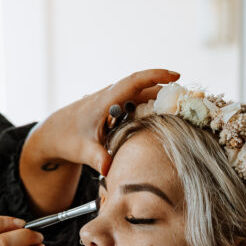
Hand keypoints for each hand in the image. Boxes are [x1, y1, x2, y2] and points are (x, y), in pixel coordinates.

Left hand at [24, 68, 179, 176]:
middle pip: (145, 88)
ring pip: (143, 97)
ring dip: (162, 101)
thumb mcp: (82, 150)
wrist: (54, 133)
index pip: (135, 81)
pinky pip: (139, 105)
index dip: (156, 76)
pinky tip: (166, 121)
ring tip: (184, 111)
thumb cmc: (67, 138)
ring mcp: (115, 103)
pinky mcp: (117, 111)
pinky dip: (153, 110)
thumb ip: (96, 158)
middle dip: (168, 91)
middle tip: (191, 99)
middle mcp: (113, 97)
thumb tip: (108, 170)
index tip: (176, 76)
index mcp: (106, 100)